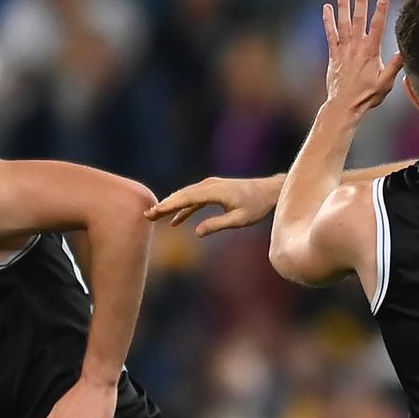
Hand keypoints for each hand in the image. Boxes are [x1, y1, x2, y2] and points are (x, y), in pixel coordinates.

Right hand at [145, 176, 280, 235]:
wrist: (271, 191)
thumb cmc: (257, 206)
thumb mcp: (239, 219)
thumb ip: (217, 225)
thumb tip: (196, 232)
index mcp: (215, 191)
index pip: (187, 198)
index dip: (169, 205)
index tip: (155, 212)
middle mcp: (211, 185)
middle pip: (183, 194)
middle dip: (165, 205)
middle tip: (147, 215)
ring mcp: (212, 185)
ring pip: (187, 195)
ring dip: (172, 205)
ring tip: (156, 216)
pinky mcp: (214, 189)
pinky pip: (195, 198)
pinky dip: (185, 207)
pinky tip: (176, 221)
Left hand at [322, 0, 402, 114]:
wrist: (344, 105)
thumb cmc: (367, 96)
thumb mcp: (386, 83)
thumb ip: (394, 66)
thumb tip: (404, 51)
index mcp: (370, 52)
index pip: (377, 26)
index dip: (381, 10)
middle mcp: (356, 47)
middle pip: (359, 19)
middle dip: (361, 0)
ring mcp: (343, 49)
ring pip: (343, 22)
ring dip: (343, 5)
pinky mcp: (334, 54)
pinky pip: (330, 34)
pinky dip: (328, 21)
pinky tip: (326, 8)